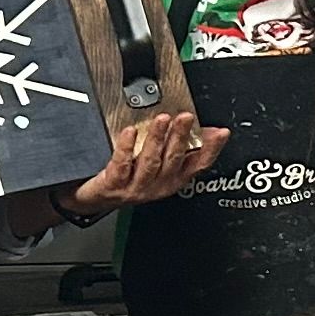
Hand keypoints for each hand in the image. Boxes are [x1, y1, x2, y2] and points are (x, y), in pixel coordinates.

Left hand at [67, 108, 232, 210]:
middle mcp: (157, 185)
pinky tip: (128, 132)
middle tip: (185, 118)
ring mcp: (136, 187)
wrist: (95, 197)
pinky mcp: (115, 185)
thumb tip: (205, 130)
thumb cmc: (128, 177)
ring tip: (161, 120)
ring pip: (151, 162)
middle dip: (181, 137)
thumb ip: (179, 146)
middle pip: (173, 160)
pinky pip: (122, 164)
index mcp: (172, 180)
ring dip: (157, 139)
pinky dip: (126, 147)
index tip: (219, 133)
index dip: (211, 149)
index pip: (198, 165)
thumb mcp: (158, 164)